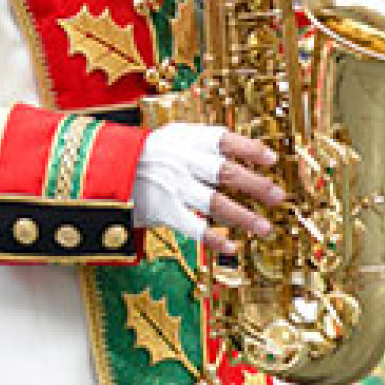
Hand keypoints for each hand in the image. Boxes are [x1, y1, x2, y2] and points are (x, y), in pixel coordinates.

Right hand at [133, 124, 286, 256]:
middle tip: (279, 196)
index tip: (272, 159)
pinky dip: (214, 239)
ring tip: (265, 228)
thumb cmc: (145, 153)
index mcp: (186, 139)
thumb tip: (239, 153)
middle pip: (227, 172)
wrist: (105, 168)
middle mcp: (183, 161)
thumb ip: (202, 143)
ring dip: (244, 217)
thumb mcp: (171, 136)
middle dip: (256, 185)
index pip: (224, 140)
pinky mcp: (164, 210)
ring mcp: (174, 186)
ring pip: (216, 203)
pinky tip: (232, 247)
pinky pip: (195, 227)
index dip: (250, 148)